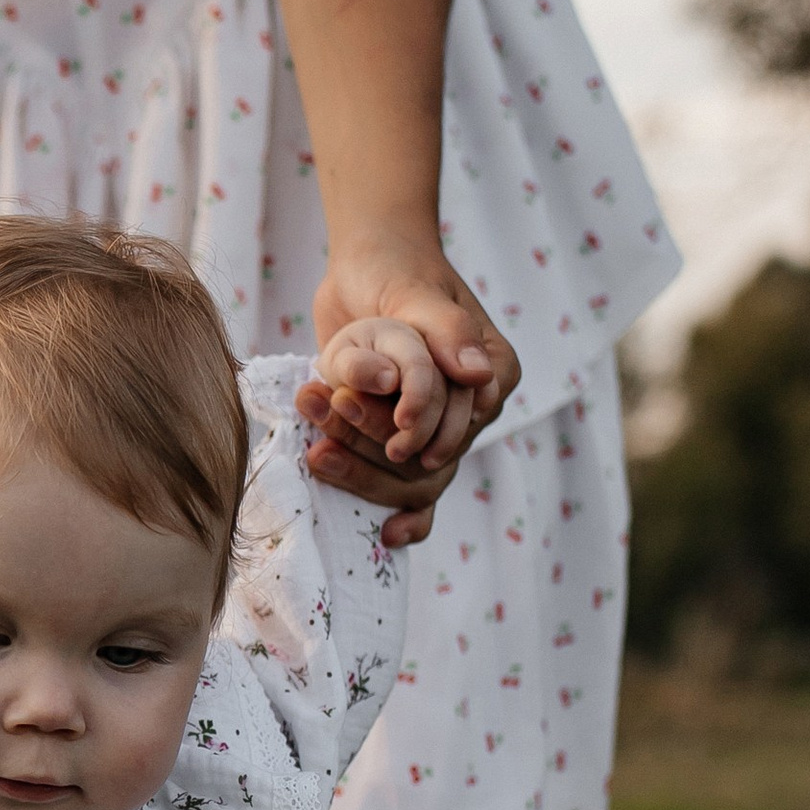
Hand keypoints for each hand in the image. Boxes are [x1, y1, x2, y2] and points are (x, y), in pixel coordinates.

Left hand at [304, 249, 518, 549]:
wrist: (367, 273)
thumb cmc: (397, 273)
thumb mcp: (416, 291)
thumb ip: (446, 331)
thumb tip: (478, 376)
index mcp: (493, 372)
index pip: (465, 420)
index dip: (425, 428)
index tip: (390, 426)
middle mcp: (474, 410)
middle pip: (438, 457)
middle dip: (376, 446)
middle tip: (323, 421)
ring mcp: (441, 432)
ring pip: (417, 482)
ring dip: (364, 473)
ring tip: (316, 450)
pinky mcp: (406, 445)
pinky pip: (415, 496)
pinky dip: (405, 519)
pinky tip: (385, 536)